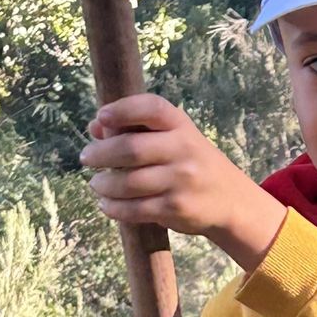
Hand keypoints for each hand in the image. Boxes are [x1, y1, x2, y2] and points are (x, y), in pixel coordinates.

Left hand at [81, 94, 286, 269]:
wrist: (230, 200)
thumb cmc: (191, 162)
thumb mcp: (173, 138)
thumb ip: (135, 130)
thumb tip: (95, 128)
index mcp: (181, 125)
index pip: (151, 108)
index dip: (122, 109)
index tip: (101, 117)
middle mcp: (183, 149)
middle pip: (131, 148)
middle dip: (100, 153)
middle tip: (86, 158)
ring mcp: (181, 180)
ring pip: (129, 183)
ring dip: (104, 184)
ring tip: (96, 184)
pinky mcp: (177, 208)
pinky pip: (136, 209)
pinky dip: (114, 208)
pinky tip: (106, 205)